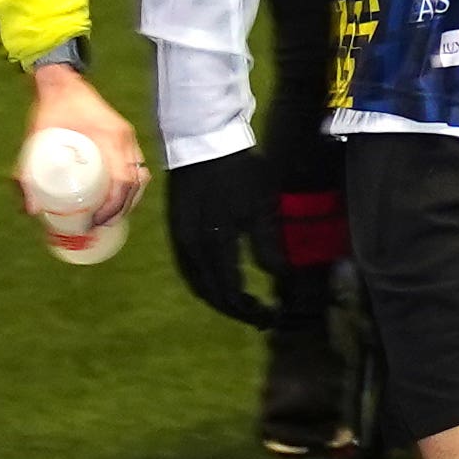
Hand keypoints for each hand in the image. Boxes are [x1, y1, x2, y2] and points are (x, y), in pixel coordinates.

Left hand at [20, 62, 146, 226]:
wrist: (60, 81)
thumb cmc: (50, 108)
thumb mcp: (36, 139)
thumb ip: (28, 173)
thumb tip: (30, 209)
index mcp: (109, 137)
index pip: (123, 180)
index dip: (114, 206)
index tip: (98, 220)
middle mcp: (123, 137)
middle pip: (135, 184)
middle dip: (121, 209)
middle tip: (102, 224)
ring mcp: (127, 137)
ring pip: (139, 176)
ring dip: (128, 199)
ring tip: (109, 215)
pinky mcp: (124, 137)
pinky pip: (136, 166)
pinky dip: (129, 186)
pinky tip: (117, 197)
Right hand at [163, 146, 282, 328]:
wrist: (203, 141)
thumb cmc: (238, 173)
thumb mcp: (262, 209)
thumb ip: (269, 247)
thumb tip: (281, 277)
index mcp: (214, 246)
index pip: (231, 293)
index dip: (251, 311)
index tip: (270, 316)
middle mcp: (192, 250)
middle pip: (211, 294)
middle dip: (235, 310)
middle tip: (259, 316)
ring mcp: (180, 240)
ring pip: (197, 284)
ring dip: (219, 298)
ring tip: (242, 303)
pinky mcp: (177, 231)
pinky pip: (189, 269)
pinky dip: (206, 283)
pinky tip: (220, 280)